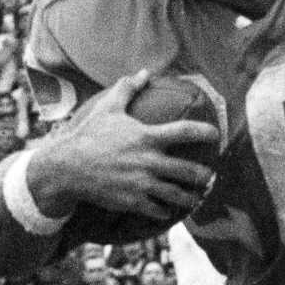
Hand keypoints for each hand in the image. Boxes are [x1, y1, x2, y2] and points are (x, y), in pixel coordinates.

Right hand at [35, 71, 219, 224]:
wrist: (68, 168)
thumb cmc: (89, 135)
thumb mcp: (108, 108)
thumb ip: (128, 89)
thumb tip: (143, 72)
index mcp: (147, 136)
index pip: (185, 131)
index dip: (205, 132)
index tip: (216, 134)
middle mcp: (148, 161)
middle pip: (189, 171)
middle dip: (205, 176)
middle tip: (211, 176)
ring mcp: (142, 183)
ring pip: (177, 195)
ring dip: (191, 198)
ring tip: (197, 198)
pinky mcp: (133, 201)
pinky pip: (157, 210)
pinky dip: (165, 212)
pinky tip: (168, 211)